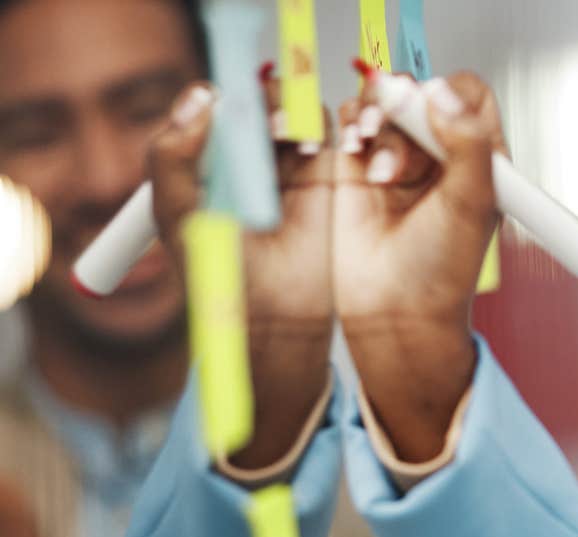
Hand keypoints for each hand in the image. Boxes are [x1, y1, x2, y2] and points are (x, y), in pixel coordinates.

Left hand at [148, 77, 333, 469]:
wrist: (278, 320)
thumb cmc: (224, 277)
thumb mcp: (179, 214)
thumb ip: (171, 156)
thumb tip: (200, 98)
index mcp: (204, 162)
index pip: (212, 107)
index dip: (223, 98)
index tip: (227, 105)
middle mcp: (246, 158)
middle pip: (254, 100)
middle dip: (259, 99)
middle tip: (262, 120)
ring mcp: (288, 164)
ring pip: (291, 108)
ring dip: (290, 108)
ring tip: (287, 135)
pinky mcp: (328, 174)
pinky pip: (330, 130)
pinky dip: (323, 123)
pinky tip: (311, 146)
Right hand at [332, 73, 503, 461]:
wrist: (393, 309)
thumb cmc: (440, 269)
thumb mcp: (471, 203)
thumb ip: (468, 143)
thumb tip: (444, 93)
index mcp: (479, 157)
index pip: (470, 96)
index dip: (450, 95)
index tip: (435, 118)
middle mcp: (440, 152)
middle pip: (421, 90)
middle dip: (406, 107)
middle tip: (398, 144)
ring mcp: (398, 155)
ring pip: (385, 99)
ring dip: (377, 118)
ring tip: (377, 166)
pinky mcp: (357, 162)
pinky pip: (352, 117)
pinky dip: (352, 124)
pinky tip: (355, 153)